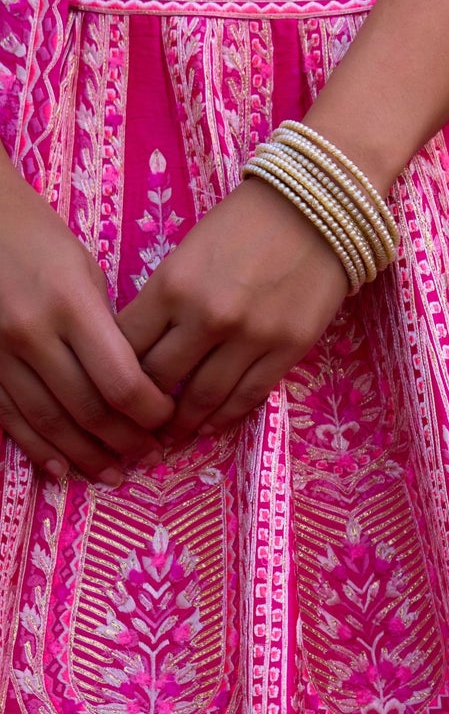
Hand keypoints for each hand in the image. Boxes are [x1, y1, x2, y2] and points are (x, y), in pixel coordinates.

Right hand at [0, 160, 172, 483]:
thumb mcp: (85, 272)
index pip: (122, 381)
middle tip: (149, 454)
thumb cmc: (39, 240)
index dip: (150, 413)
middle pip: (89, 409)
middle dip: (125, 440)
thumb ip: (109, 329)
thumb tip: (137, 385)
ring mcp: (0, 351)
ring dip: (86, 454)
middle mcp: (34, 333)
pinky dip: (38, 448)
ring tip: (113, 473)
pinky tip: (62, 469)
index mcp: (72, 305)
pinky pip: (11, 418)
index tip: (167, 419)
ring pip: (51, 422)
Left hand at [117, 178, 350, 451]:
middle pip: (159, 380)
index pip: (127, 347)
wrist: (316, 209)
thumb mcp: (188, 252)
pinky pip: (247, 396)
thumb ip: (166, 299)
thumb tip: (146, 348)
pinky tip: (212, 424)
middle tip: (138, 420)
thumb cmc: (245, 223)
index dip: (115, 371)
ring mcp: (249, 338)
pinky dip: (225, 417)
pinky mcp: (286, 350)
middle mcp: (206, 317)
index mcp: (172, 286)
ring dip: (184, 421)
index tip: (115, 385)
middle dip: (144, 404)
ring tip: (173, 433)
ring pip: (203, 398)